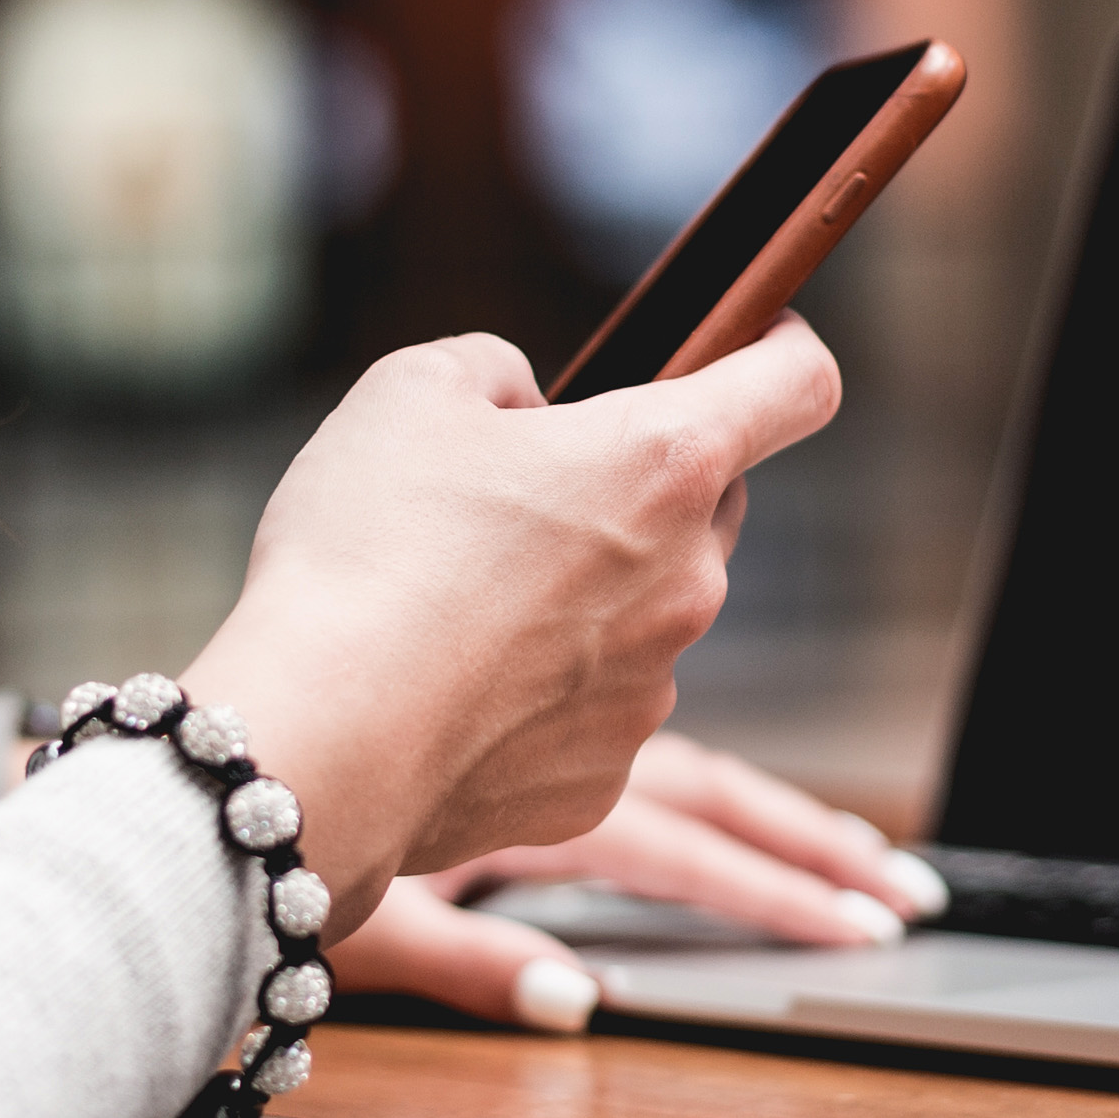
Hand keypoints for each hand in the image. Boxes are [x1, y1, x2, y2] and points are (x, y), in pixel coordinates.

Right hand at [179, 320, 841, 940]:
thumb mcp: (410, 391)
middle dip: (640, 485)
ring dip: (587, 594)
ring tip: (461, 602)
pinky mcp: (604, 777)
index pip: (799, 386)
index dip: (783, 348)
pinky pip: (591, 709)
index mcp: (663, 461)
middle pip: (707, 506)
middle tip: (528, 490)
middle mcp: (688, 581)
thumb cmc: (363, 548)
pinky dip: (541, 691)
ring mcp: (654, 690)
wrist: (319, 736)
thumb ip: (497, 370)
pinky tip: (452, 686)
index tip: (757, 340)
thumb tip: (530, 409)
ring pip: (647, 614)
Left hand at [326, 734, 949, 1029]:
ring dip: (774, 816)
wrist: (217, 742)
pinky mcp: (514, 732)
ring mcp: (544, 733)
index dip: (785, 883)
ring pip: (688, 763)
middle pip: (720, 799)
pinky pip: (631, 740)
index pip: (691, 843)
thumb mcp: (372, 919)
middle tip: (905, 899)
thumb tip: (574, 1003)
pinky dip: (696, 787)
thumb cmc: (278, 836)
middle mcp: (555, 756)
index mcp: (541, 800)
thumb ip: (477, 963)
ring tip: (861, 864)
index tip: (876, 919)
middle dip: (819, 852)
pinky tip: (735, 816)